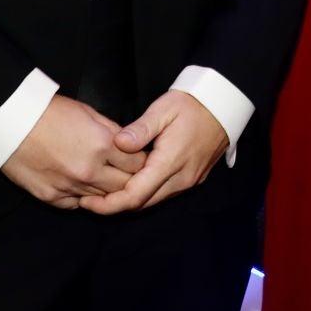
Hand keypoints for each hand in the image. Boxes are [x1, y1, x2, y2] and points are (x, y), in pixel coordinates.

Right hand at [0, 94, 145, 208]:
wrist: (9, 122)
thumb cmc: (48, 111)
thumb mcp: (87, 112)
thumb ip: (111, 130)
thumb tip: (127, 144)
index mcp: (102, 145)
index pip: (138, 164)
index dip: (140, 162)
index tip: (137, 160)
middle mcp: (90, 171)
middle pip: (124, 187)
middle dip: (128, 180)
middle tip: (123, 173)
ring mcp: (70, 187)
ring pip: (102, 199)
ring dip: (105, 190)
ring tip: (100, 177)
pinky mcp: (51, 198)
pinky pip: (76, 205)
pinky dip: (81, 197)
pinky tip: (78, 184)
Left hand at [78, 89, 227, 214]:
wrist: (223, 105)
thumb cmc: (192, 104)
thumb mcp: (164, 109)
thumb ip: (141, 129)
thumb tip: (118, 143)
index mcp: (170, 163)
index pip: (135, 195)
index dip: (109, 204)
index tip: (87, 202)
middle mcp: (180, 179)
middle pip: (142, 204)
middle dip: (114, 206)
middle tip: (88, 200)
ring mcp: (188, 181)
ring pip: (153, 201)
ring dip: (129, 201)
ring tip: (104, 194)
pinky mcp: (192, 179)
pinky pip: (163, 194)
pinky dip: (144, 194)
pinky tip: (129, 184)